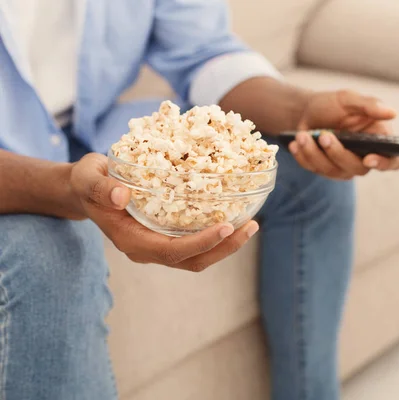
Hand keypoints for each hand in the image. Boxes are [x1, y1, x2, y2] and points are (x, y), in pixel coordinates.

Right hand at [69, 153, 256, 271]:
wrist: (88, 189)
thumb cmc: (88, 182)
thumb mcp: (87, 178)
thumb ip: (100, 187)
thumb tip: (122, 195)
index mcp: (131, 240)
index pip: (170, 252)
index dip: (200, 243)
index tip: (225, 226)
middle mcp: (148, 249)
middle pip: (192, 260)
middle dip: (224, 248)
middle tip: (251, 226)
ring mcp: (159, 245)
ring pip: (198, 256)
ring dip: (226, 244)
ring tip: (251, 224)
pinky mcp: (167, 236)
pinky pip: (196, 242)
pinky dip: (218, 234)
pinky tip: (235, 216)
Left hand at [290, 90, 398, 179]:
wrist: (305, 111)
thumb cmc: (332, 104)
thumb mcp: (349, 99)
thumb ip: (370, 105)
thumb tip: (392, 112)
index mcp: (378, 140)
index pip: (392, 161)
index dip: (384, 164)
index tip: (368, 158)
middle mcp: (363, 158)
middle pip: (358, 168)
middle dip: (337, 153)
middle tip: (323, 135)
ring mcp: (343, 167)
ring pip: (332, 171)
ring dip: (315, 153)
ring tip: (302, 135)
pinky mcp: (324, 170)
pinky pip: (314, 170)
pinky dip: (303, 156)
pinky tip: (296, 143)